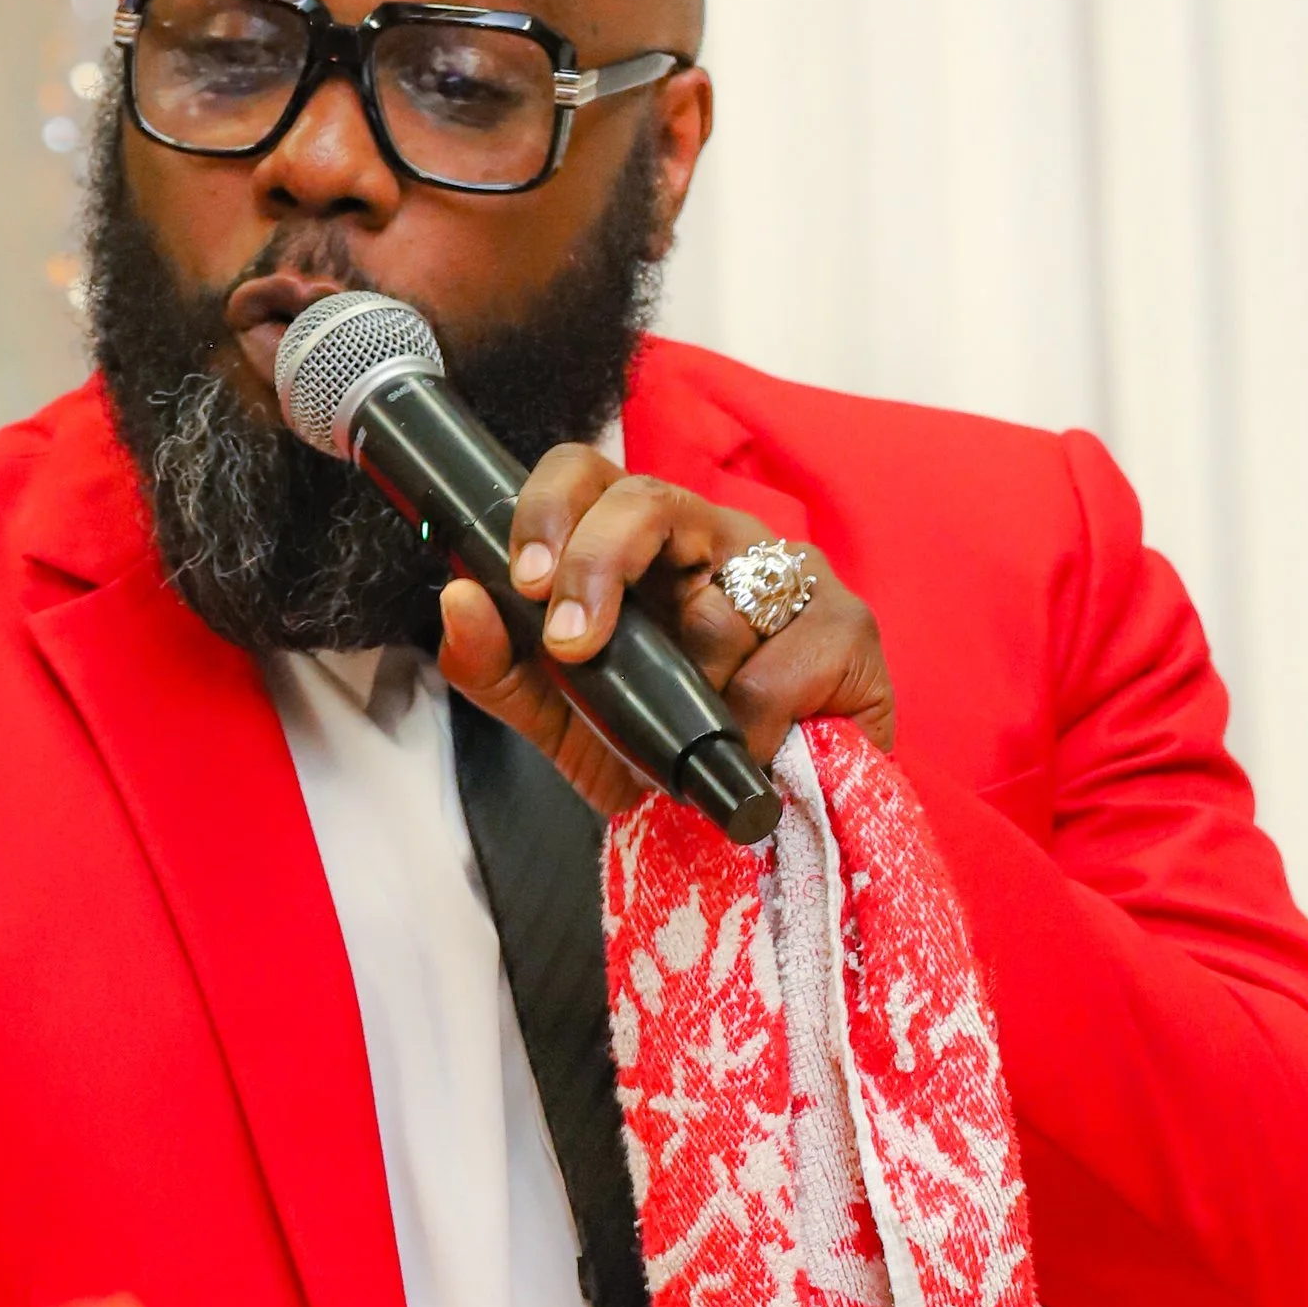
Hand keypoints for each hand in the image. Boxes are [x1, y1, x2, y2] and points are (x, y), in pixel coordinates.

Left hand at [435, 448, 894, 824]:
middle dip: (598, 567)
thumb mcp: (564, 720)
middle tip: (575, 645)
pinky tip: (753, 749)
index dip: (551, 510)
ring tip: (697, 734)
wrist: (761, 829)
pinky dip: (748, 725)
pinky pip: (774, 669)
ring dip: (689, 689)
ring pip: (714, 606)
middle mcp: (718, 539)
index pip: (590, 477)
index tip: (527, 583)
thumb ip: (502, 667)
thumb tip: (459, 600)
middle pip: (650, 501)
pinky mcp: (848, 628)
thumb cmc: (667, 754)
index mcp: (645, 546)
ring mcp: (791, 573)